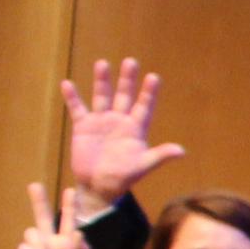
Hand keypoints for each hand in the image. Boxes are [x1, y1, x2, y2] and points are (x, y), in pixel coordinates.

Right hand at [16, 183, 92, 248]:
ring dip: (40, 242)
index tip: (71, 190)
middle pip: (42, 217)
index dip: (70, 206)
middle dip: (38, 201)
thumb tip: (78, 234)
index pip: (68, 220)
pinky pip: (24, 248)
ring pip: (32, 232)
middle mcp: (50, 242)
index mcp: (67, 242)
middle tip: (34, 185)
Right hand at [60, 58, 186, 208]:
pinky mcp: (83, 127)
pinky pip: (77, 108)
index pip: (144, 106)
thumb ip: (160, 156)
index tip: (154, 77)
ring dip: (102, 81)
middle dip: (127, 80)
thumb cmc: (123, 177)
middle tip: (131, 61)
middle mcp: (119, 121)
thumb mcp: (143, 166)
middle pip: (124, 96)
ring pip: (102, 97)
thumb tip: (182, 151)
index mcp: (136, 129)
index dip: (149, 93)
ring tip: (102, 63)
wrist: (99, 187)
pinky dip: (72, 97)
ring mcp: (101, 122)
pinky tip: (67, 84)